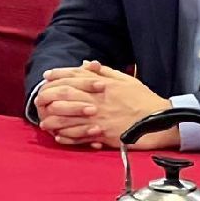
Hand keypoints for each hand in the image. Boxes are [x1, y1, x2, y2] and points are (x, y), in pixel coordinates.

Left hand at [36, 61, 176, 150]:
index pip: (75, 77)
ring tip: (44, 122)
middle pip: (67, 95)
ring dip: (54, 119)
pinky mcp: (104, 135)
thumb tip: (86, 63)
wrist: (160, 121)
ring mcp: (100, 118)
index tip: (46, 76)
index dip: (58, 75)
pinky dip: (68, 136)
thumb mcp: (125, 80)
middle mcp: (99, 100)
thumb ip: (103, 72)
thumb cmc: (143, 100)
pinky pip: (81, 136)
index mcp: (103, 85)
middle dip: (49, 96)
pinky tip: (59, 137)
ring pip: (70, 118)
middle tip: (38, 99)